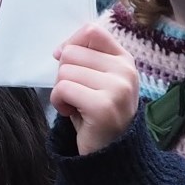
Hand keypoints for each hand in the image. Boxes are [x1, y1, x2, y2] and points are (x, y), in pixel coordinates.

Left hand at [51, 24, 138, 154]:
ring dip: (60, 90)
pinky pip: (63, 88)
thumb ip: (84, 57)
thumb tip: (59, 50)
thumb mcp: (96, 78)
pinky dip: (58, 101)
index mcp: (124, 60)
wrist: (111, 152)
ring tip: (75, 104)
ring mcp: (118, 89)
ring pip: (64, 71)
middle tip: (76, 93)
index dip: (71, 43)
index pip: (91, 31)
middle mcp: (126, 71)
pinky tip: (70, 113)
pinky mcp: (103, 106)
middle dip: (64, 73)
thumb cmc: (96, 111)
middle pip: (71, 52)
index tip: (67, 61)